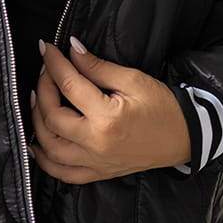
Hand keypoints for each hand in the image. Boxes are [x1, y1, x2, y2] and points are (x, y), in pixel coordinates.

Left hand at [29, 37, 191, 182]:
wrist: (185, 137)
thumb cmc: (163, 107)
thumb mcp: (133, 80)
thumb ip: (97, 67)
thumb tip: (71, 50)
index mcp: (107, 118)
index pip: (69, 86)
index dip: (54, 64)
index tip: (45, 48)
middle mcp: (96, 144)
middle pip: (52, 117)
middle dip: (43, 89)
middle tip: (45, 71)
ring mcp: (96, 163)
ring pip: (50, 147)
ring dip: (36, 122)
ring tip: (37, 100)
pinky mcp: (98, 173)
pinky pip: (62, 173)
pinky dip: (44, 160)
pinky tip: (37, 143)